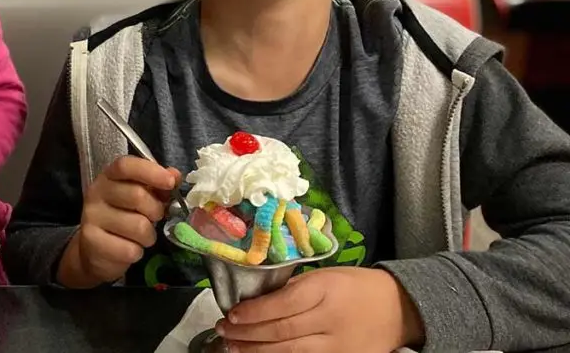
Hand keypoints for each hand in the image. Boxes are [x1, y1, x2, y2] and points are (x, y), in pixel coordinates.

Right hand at [57, 155, 179, 287]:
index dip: (150, 171)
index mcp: (108, 177)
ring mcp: (91, 218)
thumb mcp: (140, 197)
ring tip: (140, 237)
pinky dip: (137, 252)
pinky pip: (130, 250)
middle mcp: (96, 194)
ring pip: (139, 226)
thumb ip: (157, 185)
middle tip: (155, 218)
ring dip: (148, 236)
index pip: (126, 166)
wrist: (94, 250)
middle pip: (137, 196)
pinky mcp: (93, 243)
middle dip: (156, 211)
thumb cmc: (123, 217)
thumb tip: (175, 175)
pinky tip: (128, 249)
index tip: (170, 182)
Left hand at [215, 267, 424, 352]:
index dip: (253, 312)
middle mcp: (330, 319)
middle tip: (223, 332)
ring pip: (288, 352)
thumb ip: (294, 287)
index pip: (282, 303)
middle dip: (247, 334)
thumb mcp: (325, 276)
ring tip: (233, 347)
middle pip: (280, 331)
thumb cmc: (355, 286)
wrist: (398, 309)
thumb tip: (256, 297)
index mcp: (324, 289)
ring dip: (256, 351)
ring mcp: (337, 345)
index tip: (232, 314)